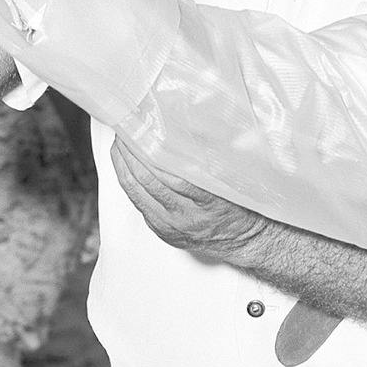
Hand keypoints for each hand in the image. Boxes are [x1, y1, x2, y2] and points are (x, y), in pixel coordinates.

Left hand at [110, 137, 268, 263]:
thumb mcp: (234, 178)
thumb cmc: (243, 205)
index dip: (148, 150)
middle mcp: (185, 217)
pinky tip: (126, 168)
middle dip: (130, 154)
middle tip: (123, 133)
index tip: (140, 130)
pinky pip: (138, 203)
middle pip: (146, 181)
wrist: (246, 239)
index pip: (169, 173)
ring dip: (123, 166)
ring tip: (119, 146)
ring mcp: (170, 226)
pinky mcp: (162, 231)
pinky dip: (129, 182)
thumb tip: (189, 127)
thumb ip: (212, 156)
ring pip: (137, 192)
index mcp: (207, 201)